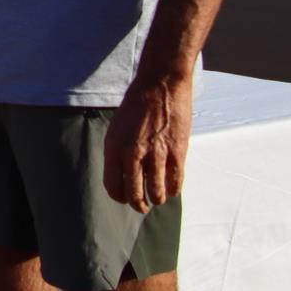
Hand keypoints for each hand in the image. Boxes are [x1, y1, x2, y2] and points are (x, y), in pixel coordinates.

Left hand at [102, 75, 190, 212]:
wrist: (160, 84)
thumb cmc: (137, 105)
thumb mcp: (117, 128)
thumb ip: (118, 152)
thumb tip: (124, 177)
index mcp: (114, 147)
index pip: (113, 186)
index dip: (120, 197)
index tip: (125, 198)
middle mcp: (133, 153)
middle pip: (134, 195)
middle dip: (139, 205)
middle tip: (143, 207)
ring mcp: (156, 154)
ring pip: (157, 193)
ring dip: (158, 199)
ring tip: (158, 197)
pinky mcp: (177, 152)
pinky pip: (176, 182)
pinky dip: (174, 189)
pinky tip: (172, 187)